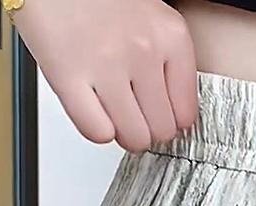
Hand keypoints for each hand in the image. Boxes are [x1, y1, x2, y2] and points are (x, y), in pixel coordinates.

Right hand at [12, 0, 197, 151]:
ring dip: (123, 134)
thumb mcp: (151, 19)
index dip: (170, 121)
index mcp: (171, 35)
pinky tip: (93, 110)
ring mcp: (107, 64)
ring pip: (133, 137)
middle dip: (147, 131)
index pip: (186, 113)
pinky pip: (97, 131)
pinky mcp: (69, 74)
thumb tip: (174, 115)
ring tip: (114, 115)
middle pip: (161, 130)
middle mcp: (144, 50)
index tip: (159, 116)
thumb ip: (168, 63)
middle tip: (134, 118)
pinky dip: (97, 129)